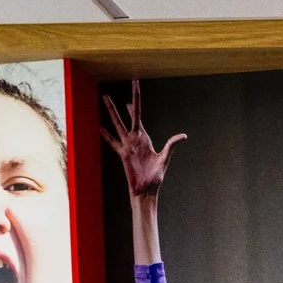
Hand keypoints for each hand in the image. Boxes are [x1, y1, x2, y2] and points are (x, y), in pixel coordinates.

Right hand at [100, 81, 183, 199]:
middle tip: (112, 93)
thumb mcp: (164, 158)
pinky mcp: (122, 154)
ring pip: (117, 125)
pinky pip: (112, 142)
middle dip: (120, 105)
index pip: (138, 116)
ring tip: (105, 98)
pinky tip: (99, 127)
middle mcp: (134, 139)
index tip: (131, 94)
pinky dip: (106, 135)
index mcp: (144, 138)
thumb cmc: (155, 177)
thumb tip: (183, 136)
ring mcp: (127, 146)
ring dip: (111, 112)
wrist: (146, 190)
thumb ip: (171, 145)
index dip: (134, 104)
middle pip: (126, 117)